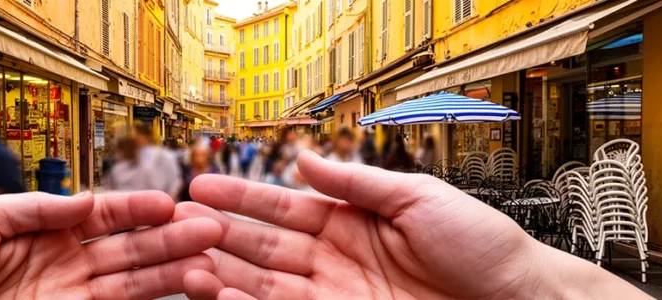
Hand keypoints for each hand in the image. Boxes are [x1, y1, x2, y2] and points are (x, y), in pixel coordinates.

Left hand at [0, 191, 221, 299]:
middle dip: (170, 237)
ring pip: (132, 279)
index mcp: (45, 227)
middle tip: (210, 229)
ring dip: (171, 268)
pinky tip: (178, 288)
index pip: (104, 213)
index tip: (171, 202)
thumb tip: (86, 198)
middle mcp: (64, 260)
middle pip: (129, 245)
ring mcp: (69, 293)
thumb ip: (39, 207)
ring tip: (208, 258)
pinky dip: (149, 298)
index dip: (138, 207)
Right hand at [177, 151, 648, 298]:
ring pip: (267, 283)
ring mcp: (336, 294)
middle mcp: (337, 258)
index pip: (285, 205)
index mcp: (353, 220)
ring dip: (226, 272)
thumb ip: (355, 180)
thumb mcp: (416, 197)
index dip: (242, 196)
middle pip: (266, 246)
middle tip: (180, 225)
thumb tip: (304, 157)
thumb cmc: (480, 244)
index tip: (203, 186)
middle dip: (221, 235)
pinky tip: (223, 294)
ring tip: (188, 262)